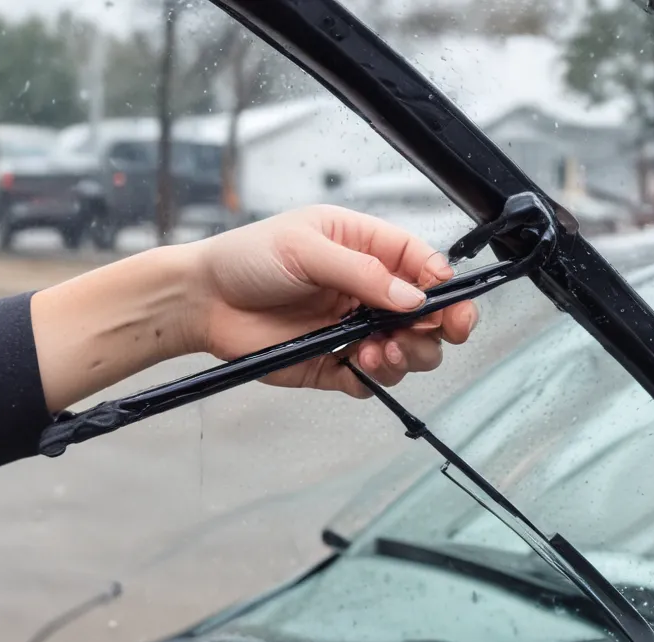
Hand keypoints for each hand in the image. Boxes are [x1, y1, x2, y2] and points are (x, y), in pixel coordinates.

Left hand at [190, 205, 478, 396]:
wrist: (203, 300)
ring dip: (405, 356)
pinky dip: (374, 378)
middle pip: (426, 317)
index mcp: (365, 250)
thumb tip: (413, 299)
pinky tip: (357, 364)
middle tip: (422, 336)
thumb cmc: (247, 258)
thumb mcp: (307, 248)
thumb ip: (364, 274)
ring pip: (405, 352)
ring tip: (380, 350)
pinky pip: (369, 380)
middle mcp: (364, 292)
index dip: (444, 288)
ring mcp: (351, 330)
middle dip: (434, 330)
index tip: (450, 308)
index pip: (422, 267)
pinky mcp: (332, 364)